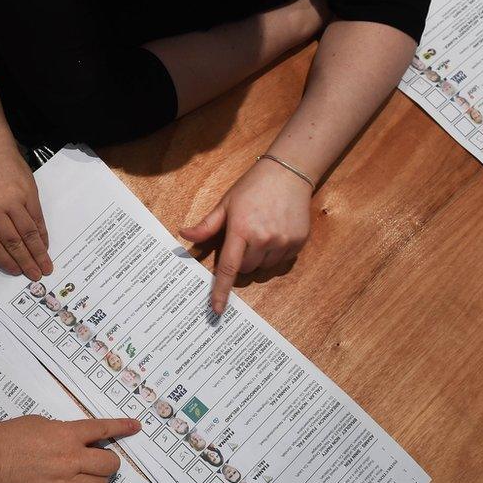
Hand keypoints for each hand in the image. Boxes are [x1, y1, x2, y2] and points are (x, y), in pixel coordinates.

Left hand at [0, 148, 52, 280]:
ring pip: (27, 233)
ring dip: (38, 252)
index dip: (6, 261)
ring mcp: (11, 200)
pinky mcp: (27, 192)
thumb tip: (3, 254)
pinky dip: (42, 234)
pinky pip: (37, 218)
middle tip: (35, 276)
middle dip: (25, 262)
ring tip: (44, 267)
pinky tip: (45, 245)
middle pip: (11, 242)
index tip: (16, 272)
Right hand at [0, 415, 139, 482]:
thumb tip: (76, 439)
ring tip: (81, 475)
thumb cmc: (4, 439)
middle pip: (110, 463)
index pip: (103, 429)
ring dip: (96, 479)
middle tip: (99, 458)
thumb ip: (62, 431)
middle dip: (109, 460)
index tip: (135, 427)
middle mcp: (70, 459)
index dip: (122, 428)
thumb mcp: (38, 423)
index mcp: (66, 434)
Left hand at [180, 158, 312, 313]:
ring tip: (260, 233)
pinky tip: (274, 233)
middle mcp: (264, 239)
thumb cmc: (252, 188)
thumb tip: (183, 235)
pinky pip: (281, 262)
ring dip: (258, 259)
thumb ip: (206, 226)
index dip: (221, 291)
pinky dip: (274, 255)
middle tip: (243, 238)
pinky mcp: (298, 242)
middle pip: (246, 270)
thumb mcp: (226, 204)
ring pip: (263, 268)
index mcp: (241, 230)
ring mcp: (283, 242)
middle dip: (240, 260)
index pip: (228, 268)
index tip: (217, 309)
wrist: (288, 173)